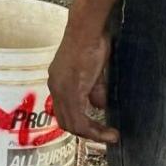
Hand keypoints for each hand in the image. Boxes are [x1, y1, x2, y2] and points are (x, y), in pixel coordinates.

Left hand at [48, 25, 118, 144]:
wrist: (88, 29)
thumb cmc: (92, 41)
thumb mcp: (95, 70)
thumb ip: (94, 90)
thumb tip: (99, 106)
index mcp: (58, 81)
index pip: (65, 111)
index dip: (82, 124)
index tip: (99, 129)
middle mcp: (55, 87)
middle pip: (66, 122)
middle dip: (88, 133)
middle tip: (106, 136)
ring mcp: (60, 90)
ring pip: (73, 124)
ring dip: (93, 134)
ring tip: (111, 137)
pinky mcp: (70, 91)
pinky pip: (79, 120)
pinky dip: (94, 130)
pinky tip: (109, 131)